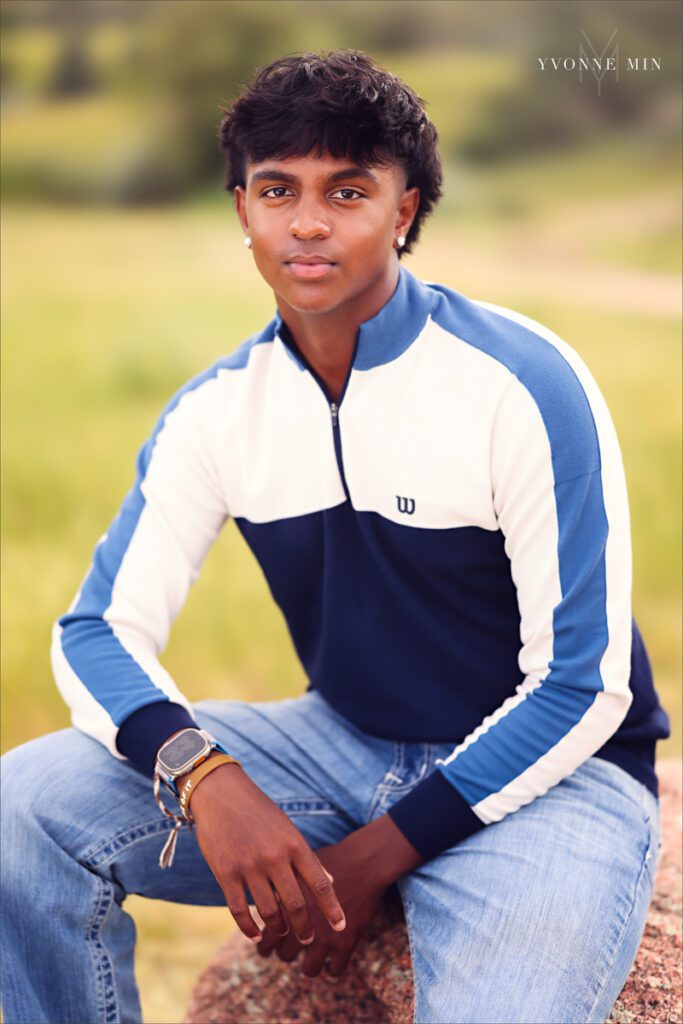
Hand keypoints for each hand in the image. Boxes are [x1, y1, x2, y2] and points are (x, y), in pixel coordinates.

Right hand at [188, 762, 346, 945]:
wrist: (221, 792)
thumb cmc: (258, 811)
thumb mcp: (287, 829)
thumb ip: (306, 857)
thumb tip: (330, 881)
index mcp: (294, 844)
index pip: (320, 883)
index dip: (332, 909)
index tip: (341, 927)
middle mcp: (275, 857)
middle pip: (296, 904)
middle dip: (305, 928)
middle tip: (308, 940)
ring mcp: (250, 866)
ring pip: (269, 911)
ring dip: (279, 928)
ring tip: (283, 932)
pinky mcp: (226, 872)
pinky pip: (240, 911)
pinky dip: (249, 928)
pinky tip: (256, 934)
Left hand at [255, 840, 385, 976]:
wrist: (363, 862)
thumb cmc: (331, 859)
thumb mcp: (300, 867)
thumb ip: (283, 884)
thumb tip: (265, 893)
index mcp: (290, 908)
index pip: (268, 937)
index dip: (265, 945)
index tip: (266, 946)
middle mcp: (305, 925)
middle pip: (285, 955)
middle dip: (284, 954)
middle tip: (286, 951)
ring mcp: (326, 937)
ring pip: (309, 969)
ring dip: (307, 966)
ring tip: (308, 960)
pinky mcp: (346, 943)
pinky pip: (336, 970)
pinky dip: (331, 969)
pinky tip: (329, 963)